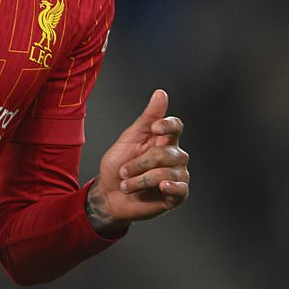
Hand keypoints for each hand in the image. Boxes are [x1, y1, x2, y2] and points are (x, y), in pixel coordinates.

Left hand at [87, 89, 189, 233]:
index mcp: (163, 140)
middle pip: (167, 153)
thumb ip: (147, 118)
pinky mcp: (176, 195)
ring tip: (127, 185)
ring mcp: (177, 176)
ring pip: (168, 172)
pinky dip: (169, 186)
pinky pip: (181, 188)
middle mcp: (174, 156)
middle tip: (124, 172)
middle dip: (140, 163)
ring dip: (141, 179)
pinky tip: (161, 187)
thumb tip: (161, 93)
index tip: (155, 128)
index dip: (168, 125)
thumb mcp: (129, 138)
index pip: (176, 126)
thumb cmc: (118, 165)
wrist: (108, 194)